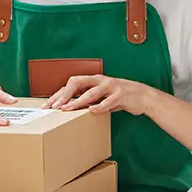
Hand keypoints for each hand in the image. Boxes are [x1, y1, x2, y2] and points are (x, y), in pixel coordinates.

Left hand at [41, 75, 156, 115]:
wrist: (143, 96)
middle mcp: (100, 80)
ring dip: (78, 101)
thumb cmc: (119, 97)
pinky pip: (109, 101)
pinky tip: (92, 111)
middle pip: (77, 83)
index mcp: (93, 80)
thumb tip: (68, 108)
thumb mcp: (101, 97)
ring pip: (92, 92)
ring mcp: (111, 86)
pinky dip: (100, 106)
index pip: (71, 84)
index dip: (59, 94)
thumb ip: (87, 100)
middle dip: (64, 95)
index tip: (48, 105)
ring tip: (68, 109)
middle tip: (54, 107)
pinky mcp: (121, 95)